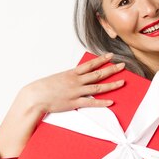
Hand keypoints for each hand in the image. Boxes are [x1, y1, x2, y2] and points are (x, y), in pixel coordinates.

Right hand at [0, 53, 124, 157]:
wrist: (35, 96)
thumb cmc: (44, 88)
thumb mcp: (57, 78)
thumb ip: (69, 78)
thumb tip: (77, 77)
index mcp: (71, 73)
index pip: (90, 64)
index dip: (101, 60)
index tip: (110, 56)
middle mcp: (76, 81)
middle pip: (98, 74)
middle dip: (112, 69)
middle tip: (123, 65)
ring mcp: (76, 92)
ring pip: (98, 87)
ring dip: (111, 85)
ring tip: (122, 82)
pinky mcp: (74, 102)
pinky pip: (91, 102)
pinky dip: (102, 102)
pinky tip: (111, 102)